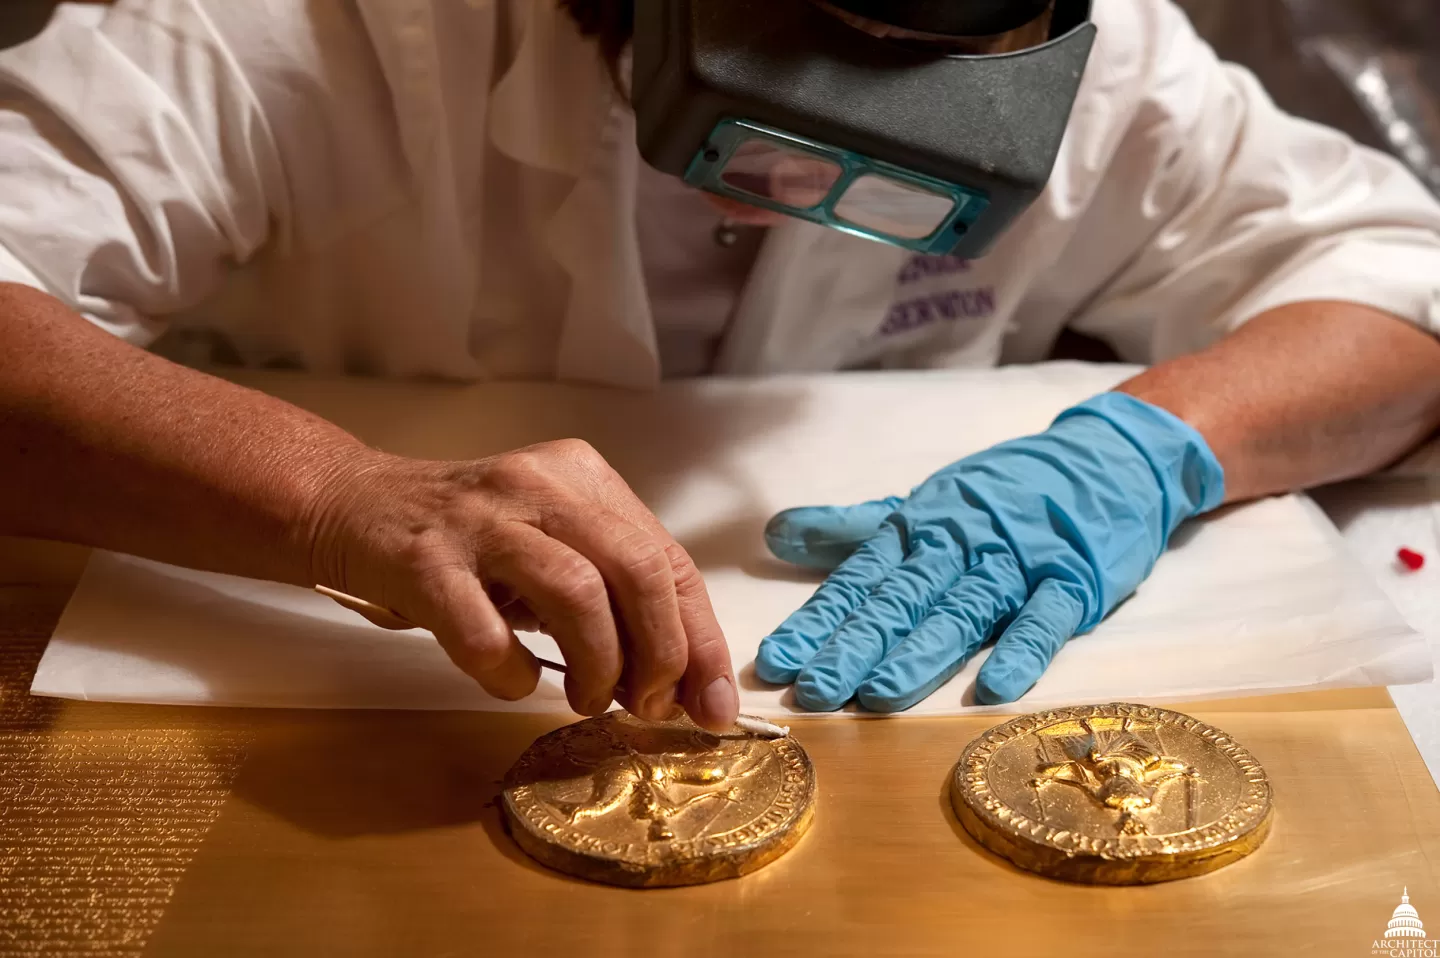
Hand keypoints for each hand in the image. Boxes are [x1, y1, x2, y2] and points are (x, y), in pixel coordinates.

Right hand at [306, 439, 738, 729]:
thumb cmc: (470, 541)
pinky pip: (484, 632)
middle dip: (660, 654)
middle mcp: (540, 487)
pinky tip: (514, 680)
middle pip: (637, 569)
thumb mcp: (553, 548)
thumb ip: (615, 600)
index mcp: (584, 479)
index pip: (670, 560)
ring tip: (586, 700)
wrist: (354, 506)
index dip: (700, 640)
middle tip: (645, 705)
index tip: (712, 705)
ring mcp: (481, 520)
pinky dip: (511, 674)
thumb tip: (682, 686)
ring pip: (575, 592)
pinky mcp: (425, 560)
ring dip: (597, 666)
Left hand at [754, 393, 1223, 710]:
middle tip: (813, 691)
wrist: (1105, 460)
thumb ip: (852, 528)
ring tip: (877, 696)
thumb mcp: (923, 504)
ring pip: (961, 612)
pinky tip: (993, 687)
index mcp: (918, 530)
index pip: (858, 582)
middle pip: (900, 602)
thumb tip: (775, 534)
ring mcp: (1016, 563)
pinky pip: (1045, 618)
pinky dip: (1021, 650)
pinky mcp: (1072, 581)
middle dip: (853, 648)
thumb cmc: (1001, 493)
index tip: (776, 663)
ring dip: (920, 655)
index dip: (816, 623)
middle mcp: (959, 546)